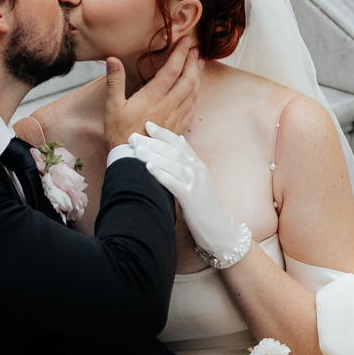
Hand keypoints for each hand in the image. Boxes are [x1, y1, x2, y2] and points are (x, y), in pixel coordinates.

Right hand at [103, 39, 198, 149]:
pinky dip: (196, 96)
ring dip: (198, 77)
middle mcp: (169, 105)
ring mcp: (175, 117)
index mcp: (154, 97)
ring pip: (193, 93)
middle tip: (196, 50)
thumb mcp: (112, 106)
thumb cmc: (119, 134)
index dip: (181, 53)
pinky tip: (195, 92)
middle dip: (193, 62)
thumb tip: (112, 59)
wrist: (132, 161)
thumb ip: (115, 81)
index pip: (172, 70)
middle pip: (188, 79)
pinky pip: (192, 109)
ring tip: (199, 65)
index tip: (186, 41)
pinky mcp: (177, 128)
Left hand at [129, 121, 247, 262]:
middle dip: (152, 142)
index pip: (180, 144)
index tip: (147, 125)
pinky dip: (161, 173)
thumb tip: (177, 147)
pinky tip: (148, 167)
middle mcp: (198, 171)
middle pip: (173, 151)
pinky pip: (174, 183)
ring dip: (152, 155)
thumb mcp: (197, 183)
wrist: (220, 229)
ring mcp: (196, 184)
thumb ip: (188, 166)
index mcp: (198, 166)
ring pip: (173, 164)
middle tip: (133, 136)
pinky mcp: (192, 198)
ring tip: (136, 150)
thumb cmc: (204, 208)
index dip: (163, 133)